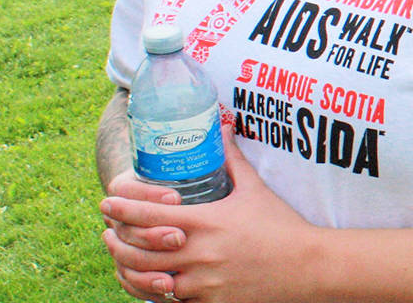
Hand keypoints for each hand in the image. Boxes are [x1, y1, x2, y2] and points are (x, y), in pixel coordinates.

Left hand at [101, 129, 315, 302]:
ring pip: (148, 281)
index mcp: (206, 222)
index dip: (123, 207)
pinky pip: (170, 302)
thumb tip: (224, 126)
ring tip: (119, 258)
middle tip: (107, 231)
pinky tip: (146, 282)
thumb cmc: (280, 225)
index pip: (150, 214)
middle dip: (116, 240)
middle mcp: (198, 254)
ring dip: (127, 269)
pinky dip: (151, 292)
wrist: (306, 267)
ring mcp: (202, 283)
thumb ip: (233, 159)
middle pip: (138, 250)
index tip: (107, 201)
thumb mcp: (254, 189)